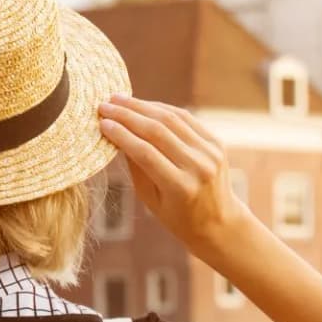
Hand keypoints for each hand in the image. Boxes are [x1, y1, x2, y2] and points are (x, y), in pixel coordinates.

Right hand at [96, 96, 252, 259]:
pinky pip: (186, 119)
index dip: (121, 135)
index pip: (145, 153)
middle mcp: (198, 166)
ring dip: (142, 106)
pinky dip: (163, 109)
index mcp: (180, 187)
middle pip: (157, 131)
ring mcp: (210, 152)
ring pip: (172, 119)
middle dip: (127, 115)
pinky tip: (144, 105)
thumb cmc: (177, 217)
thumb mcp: (150, 199)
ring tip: (119, 100)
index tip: (102, 123)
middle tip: (105, 105)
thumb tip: (116, 135)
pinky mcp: (216, 142)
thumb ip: (136, 167)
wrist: (219, 222)